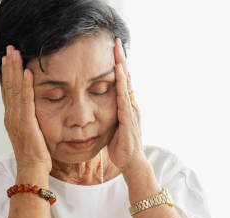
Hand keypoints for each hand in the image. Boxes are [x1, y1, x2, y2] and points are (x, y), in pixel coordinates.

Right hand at [0, 45, 51, 173]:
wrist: (31, 170)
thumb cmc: (34, 156)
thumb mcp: (30, 134)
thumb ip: (28, 121)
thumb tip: (31, 113)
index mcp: (12, 118)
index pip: (8, 92)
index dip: (7, 75)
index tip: (7, 59)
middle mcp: (11, 116)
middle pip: (8, 86)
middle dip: (8, 66)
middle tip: (9, 48)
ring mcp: (16, 119)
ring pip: (14, 89)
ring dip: (15, 70)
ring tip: (15, 53)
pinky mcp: (26, 122)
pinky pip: (26, 100)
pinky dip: (26, 84)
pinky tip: (28, 71)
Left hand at [107, 38, 144, 172]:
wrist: (130, 163)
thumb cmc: (121, 147)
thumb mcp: (112, 126)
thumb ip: (108, 114)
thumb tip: (97, 107)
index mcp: (126, 106)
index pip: (123, 82)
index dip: (118, 65)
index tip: (113, 50)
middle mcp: (131, 106)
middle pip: (127, 78)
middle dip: (122, 59)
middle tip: (116, 41)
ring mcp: (132, 112)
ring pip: (127, 85)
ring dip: (122, 67)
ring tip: (118, 51)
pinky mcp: (129, 120)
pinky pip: (124, 98)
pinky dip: (122, 85)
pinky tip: (118, 74)